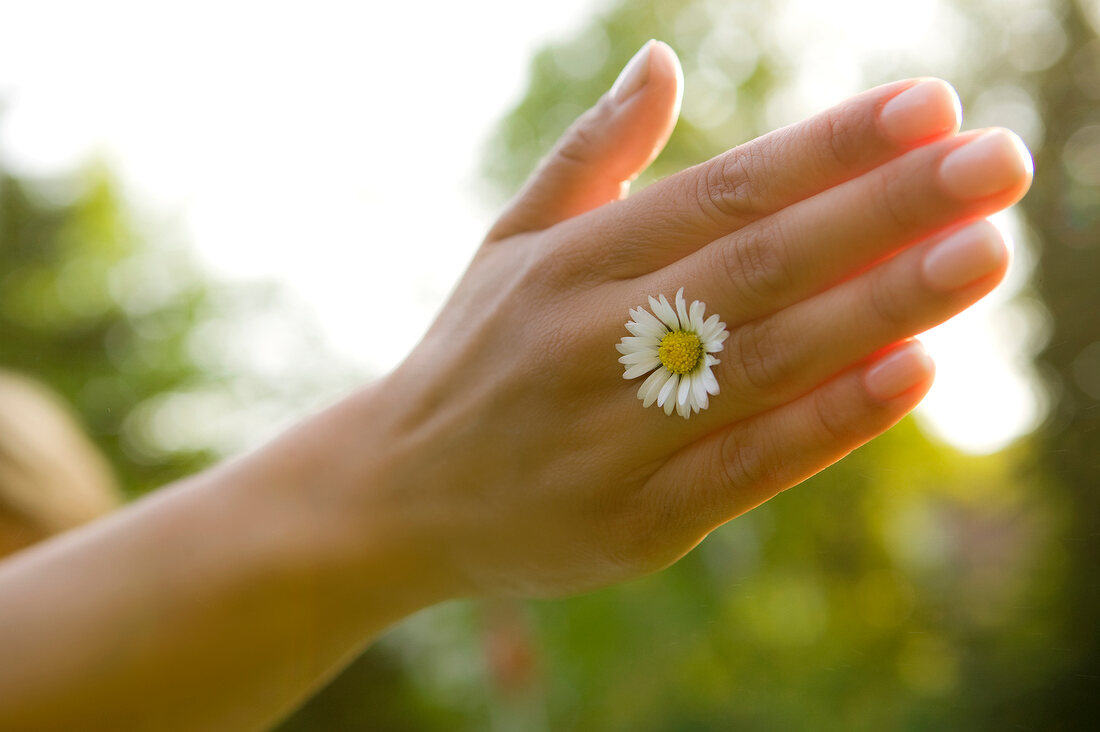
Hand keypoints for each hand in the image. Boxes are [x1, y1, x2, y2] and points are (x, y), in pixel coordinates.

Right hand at [359, 41, 1031, 597]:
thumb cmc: (473, 357)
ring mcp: (613, 437)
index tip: (928, 106)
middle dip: (885, 211)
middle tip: (997, 162)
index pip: (721, 191)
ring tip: (984, 251)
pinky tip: (914, 371)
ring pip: (765, 362)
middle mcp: (589, 341)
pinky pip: (747, 465)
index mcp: (566, 264)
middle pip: (759, 265)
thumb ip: (591, 158)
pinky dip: (831, 421)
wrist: (398, 496)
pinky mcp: (636, 523)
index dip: (828, 147)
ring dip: (882, 305)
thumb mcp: (510, 245)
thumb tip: (662, 60)